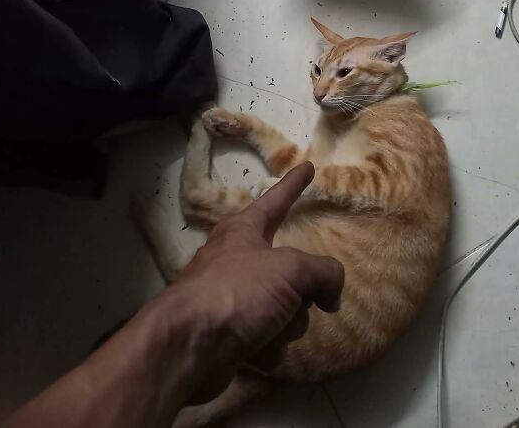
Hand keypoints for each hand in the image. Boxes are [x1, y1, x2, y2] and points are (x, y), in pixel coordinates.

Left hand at [162, 163, 343, 402]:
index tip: (307, 166)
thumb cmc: (237, 291)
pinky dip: (268, 346)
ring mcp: (231, 298)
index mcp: (243, 231)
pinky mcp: (228, 334)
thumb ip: (323, 273)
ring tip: (270, 328)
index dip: (294, 185)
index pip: (277, 200)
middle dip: (300, 291)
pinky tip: (257, 351)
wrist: (188, 346)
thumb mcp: (291, 270)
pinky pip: (267, 337)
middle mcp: (235, 259)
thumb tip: (330, 293)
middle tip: (300, 298)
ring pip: (283, 306)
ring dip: (286, 323)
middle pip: (289, 269)